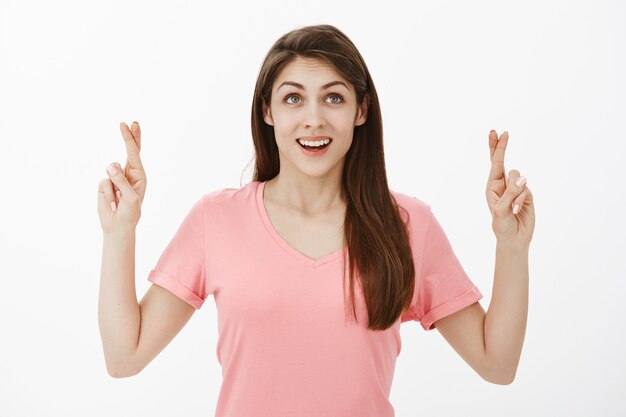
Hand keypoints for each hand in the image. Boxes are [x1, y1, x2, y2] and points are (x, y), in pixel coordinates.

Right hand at [97, 121, 146, 232]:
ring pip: (110, 170)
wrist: (118, 226)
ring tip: (118, 200)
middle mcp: (128, 173)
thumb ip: (121, 181)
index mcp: (139, 175)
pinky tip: (111, 201)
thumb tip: (110, 165)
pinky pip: (103, 182)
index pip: (135, 153)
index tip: (129, 124)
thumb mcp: (130, 198)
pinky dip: (107, 193)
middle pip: (128, 151)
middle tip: (127, 123)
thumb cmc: (130, 213)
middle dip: (128, 137)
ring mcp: (115, 178)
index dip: (131, 139)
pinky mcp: (104, 184)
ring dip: (114, 186)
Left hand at [485, 130, 534, 246]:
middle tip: (504, 132)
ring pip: (518, 177)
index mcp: (492, 186)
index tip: (496, 132)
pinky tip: (518, 211)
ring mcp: (516, 188)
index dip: (496, 148)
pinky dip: (521, 200)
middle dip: (502, 147)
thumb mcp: (500, 210)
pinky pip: (526, 189)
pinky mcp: (527, 194)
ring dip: (515, 193)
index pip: (494, 164)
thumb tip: (523, 178)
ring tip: (512, 209)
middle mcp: (503, 184)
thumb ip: (510, 194)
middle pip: (504, 162)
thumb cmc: (501, 225)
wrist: (514, 238)